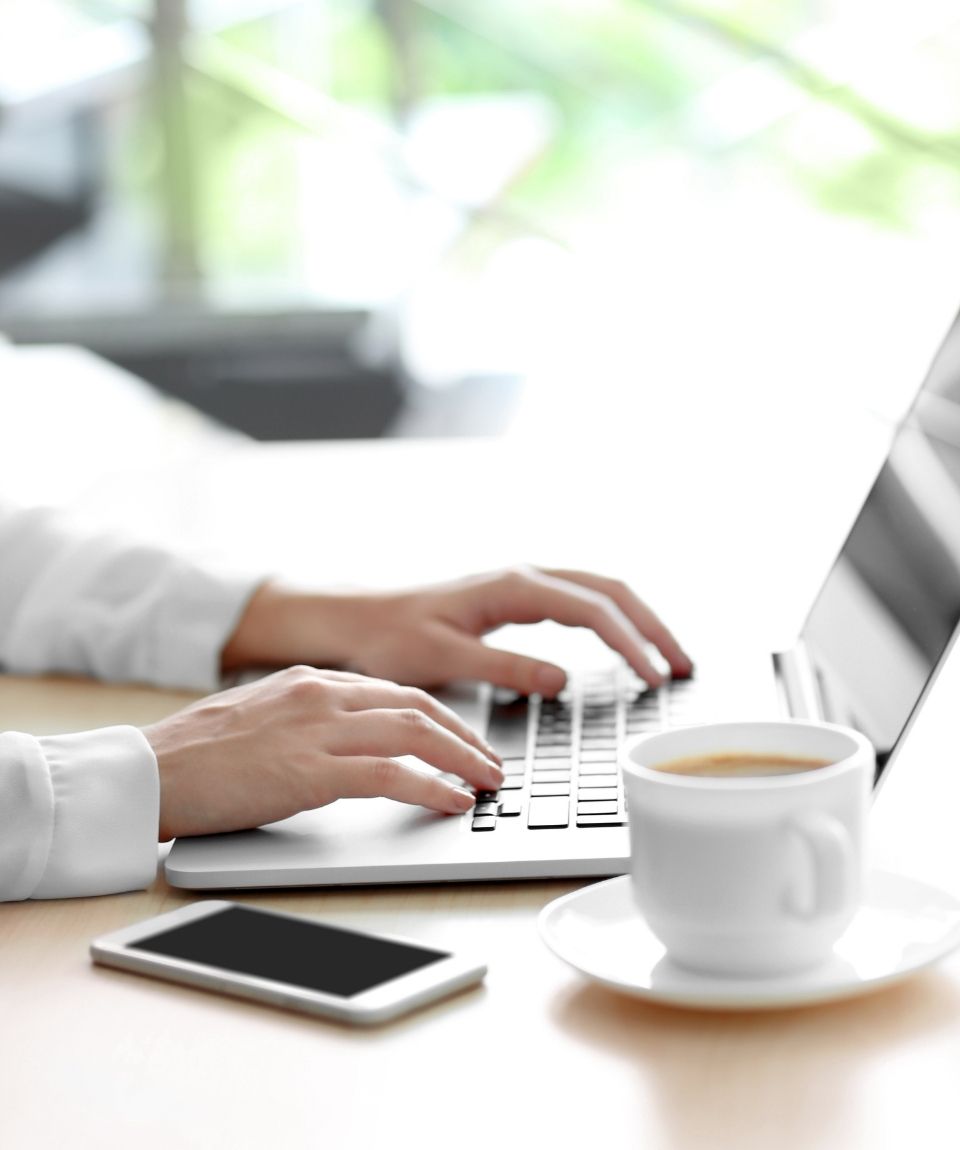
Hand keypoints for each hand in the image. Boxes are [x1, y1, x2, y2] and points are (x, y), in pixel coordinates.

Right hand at [143, 666, 503, 839]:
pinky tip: (452, 803)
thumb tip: (348, 742)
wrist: (148, 771)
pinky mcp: (309, 771)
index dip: (440, 717)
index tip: (464, 739)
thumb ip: (308, 720)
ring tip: (489, 782)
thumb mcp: (261, 717)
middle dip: (464, 735)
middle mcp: (321, 695)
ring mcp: (316, 729)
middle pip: (417, 706)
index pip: (395, 691)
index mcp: (311, 681)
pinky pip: (389, 775)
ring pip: (413, 733)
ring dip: (462, 758)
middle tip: (493, 762)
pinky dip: (430, 787)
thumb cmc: (195, 754)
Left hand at [222, 565, 692, 695]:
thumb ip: (504, 669)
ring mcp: (521, 584)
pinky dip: (612, 621)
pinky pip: (579, 602)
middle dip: (652, 626)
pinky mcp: (515, 598)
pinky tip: (622, 646)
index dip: (631, 644)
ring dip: (637, 620)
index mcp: (512, 587)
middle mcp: (523, 577)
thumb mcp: (443, 658)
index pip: (592, 611)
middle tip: (684, 665)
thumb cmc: (389, 633)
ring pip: (599, 592)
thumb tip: (563, 682)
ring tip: (668, 657)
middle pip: (610, 591)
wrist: (354, 615)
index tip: (656, 677)